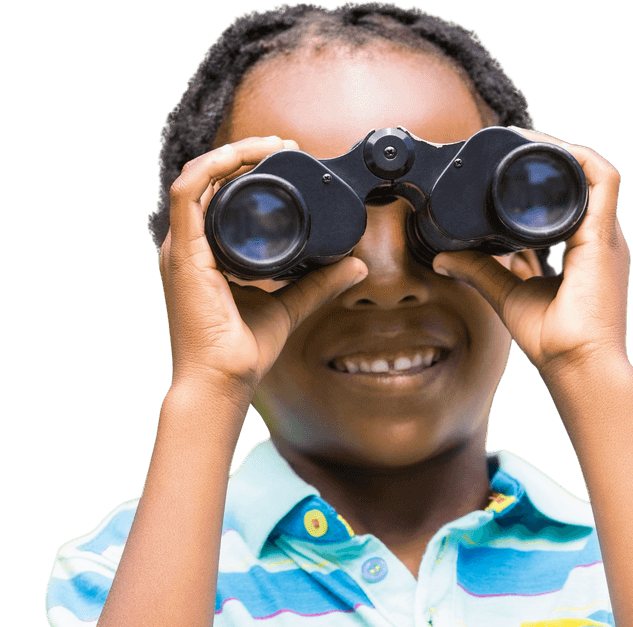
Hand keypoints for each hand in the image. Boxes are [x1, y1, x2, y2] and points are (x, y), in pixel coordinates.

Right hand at [158, 136, 367, 403]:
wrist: (223, 381)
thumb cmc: (242, 352)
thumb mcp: (288, 307)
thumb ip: (317, 284)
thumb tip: (356, 266)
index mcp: (206, 255)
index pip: (218, 196)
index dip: (246, 170)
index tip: (283, 158)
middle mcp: (189, 247)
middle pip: (207, 180)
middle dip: (243, 154)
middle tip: (282, 144)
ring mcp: (182, 248)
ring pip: (196, 177)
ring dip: (231, 153)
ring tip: (268, 144)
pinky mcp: (183, 253)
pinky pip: (188, 193)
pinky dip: (212, 168)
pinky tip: (240, 156)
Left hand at [432, 129, 629, 379]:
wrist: (576, 365)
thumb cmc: (553, 341)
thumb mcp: (507, 295)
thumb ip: (480, 271)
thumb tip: (444, 259)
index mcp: (580, 251)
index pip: (563, 203)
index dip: (538, 181)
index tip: (506, 167)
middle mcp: (596, 238)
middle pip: (577, 181)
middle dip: (547, 158)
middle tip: (510, 143)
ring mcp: (605, 236)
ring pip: (591, 172)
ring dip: (560, 151)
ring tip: (525, 139)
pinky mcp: (605, 237)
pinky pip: (603, 180)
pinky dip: (578, 159)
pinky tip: (549, 151)